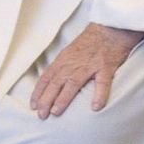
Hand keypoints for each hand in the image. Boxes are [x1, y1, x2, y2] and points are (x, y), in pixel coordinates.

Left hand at [29, 23, 143, 118]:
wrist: (110, 28)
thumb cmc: (90, 42)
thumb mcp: (70, 52)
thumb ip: (63, 66)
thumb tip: (53, 82)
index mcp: (63, 60)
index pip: (47, 78)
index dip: (39, 92)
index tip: (33, 105)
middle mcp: (73, 63)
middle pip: (56, 83)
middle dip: (46, 99)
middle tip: (41, 115)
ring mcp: (89, 65)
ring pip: (73, 83)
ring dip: (63, 98)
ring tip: (56, 112)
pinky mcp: (106, 66)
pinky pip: (102, 83)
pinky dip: (99, 95)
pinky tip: (95, 107)